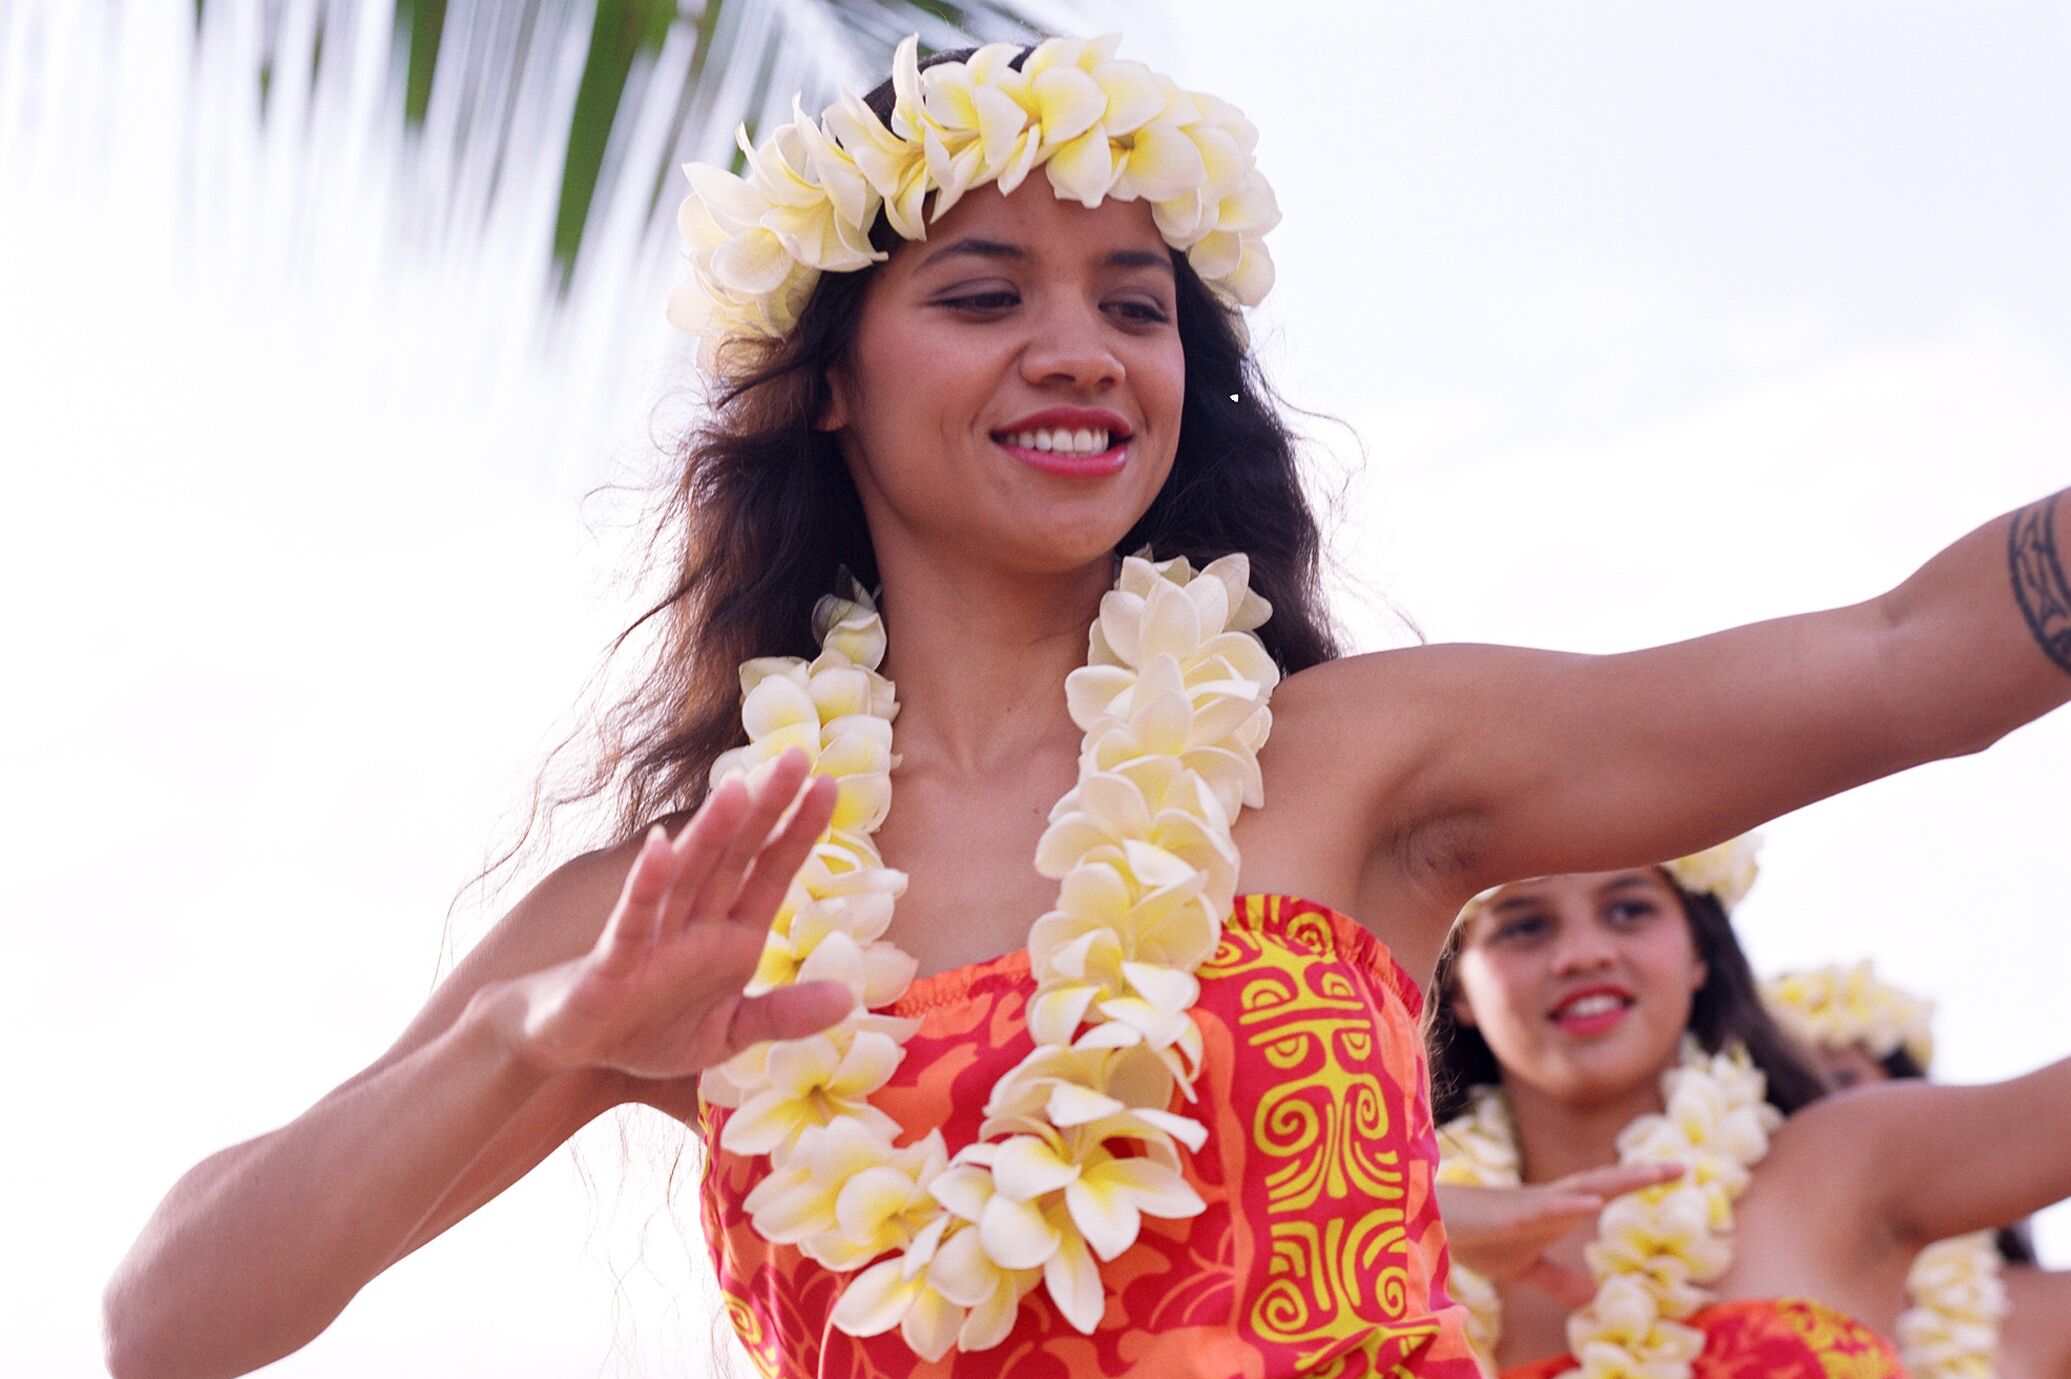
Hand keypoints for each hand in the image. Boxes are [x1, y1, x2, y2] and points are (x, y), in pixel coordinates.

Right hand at [480, 749, 853, 1079]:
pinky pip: (631, 921)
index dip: (798, 832)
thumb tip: (849, 997)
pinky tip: (661, 848)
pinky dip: (645, 886)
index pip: (770, 875)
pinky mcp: (611, 963)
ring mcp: (652, 938)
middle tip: (799, 755)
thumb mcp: (728, 1034)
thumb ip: (784, 1015)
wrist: (563, 1048)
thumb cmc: (645, 1032)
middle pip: (735, 858)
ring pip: (686, 876)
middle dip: (766, 809)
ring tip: (737, 787)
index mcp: (729, 939)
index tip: (828, 787)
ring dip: (709, 834)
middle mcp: (694, 926)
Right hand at [1438, 1163, 1684, 1306]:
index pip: (1603, 1192)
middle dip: (1641, 1176)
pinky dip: (1569, 1205)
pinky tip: (1593, 1203)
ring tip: (1654, 1173)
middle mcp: (1547, 1201)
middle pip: (1602, 1183)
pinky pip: (1542, 1209)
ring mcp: (1527, 1205)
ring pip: (1579, 1188)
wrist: (1424, 1229)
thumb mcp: (1522, 1268)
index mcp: (1554, 1211)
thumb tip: (1592, 1295)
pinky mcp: (1505, 1216)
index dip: (1637, 1183)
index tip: (1678, 1172)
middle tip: (1685, 1167)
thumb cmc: (1472, 1240)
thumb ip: (1556, 1278)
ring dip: (1617, 1181)